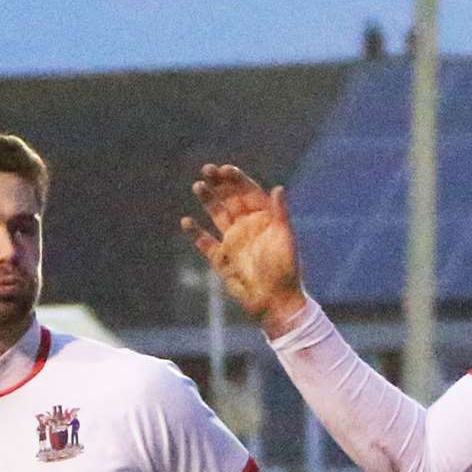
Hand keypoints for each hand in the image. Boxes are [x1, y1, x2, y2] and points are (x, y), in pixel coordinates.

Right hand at [180, 164, 307, 334]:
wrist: (274, 301)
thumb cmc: (285, 269)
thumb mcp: (285, 239)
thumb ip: (280, 213)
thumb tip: (278, 188)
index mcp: (264, 218)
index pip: (248, 193)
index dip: (237, 180)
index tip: (225, 170)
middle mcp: (247, 226)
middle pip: (230, 199)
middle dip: (219, 184)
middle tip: (206, 169)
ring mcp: (233, 241)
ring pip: (216, 215)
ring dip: (207, 200)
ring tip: (197, 185)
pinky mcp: (221, 259)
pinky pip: (205, 242)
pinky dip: (195, 233)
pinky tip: (186, 221)